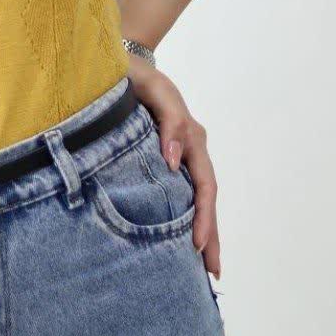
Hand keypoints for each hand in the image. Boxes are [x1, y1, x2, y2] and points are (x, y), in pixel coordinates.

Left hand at [125, 53, 220, 278]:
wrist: (123, 61)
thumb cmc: (136, 76)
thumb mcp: (154, 91)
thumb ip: (170, 122)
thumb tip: (175, 161)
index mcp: (192, 136)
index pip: (204, 185)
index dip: (204, 217)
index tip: (199, 245)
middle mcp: (190, 149)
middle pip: (206, 200)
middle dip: (211, 237)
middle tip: (213, 274)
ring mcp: (178, 154)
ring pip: (194, 200)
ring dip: (200, 231)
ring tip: (201, 267)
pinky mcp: (161, 157)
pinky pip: (177, 192)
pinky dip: (181, 216)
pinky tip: (177, 238)